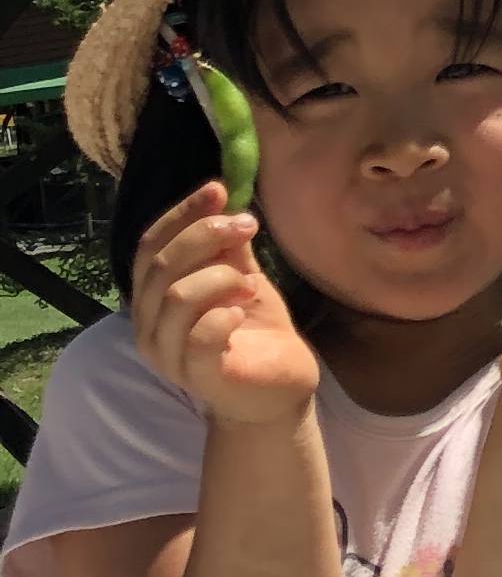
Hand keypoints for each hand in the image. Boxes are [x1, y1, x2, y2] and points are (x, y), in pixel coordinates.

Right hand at [130, 184, 316, 432]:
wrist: (277, 388)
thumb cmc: (254, 330)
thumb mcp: (241, 276)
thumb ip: (227, 247)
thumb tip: (225, 198)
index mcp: (154, 296)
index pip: (150, 246)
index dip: (181, 214)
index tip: (218, 189)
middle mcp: (149, 325)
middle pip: (160, 266)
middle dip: (205, 235)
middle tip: (248, 225)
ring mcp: (168, 354)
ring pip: (177, 297)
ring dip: (221, 278)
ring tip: (252, 284)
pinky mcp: (196, 375)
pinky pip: (199, 336)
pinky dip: (223, 316)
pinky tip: (242, 313)